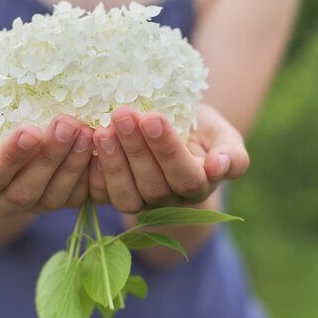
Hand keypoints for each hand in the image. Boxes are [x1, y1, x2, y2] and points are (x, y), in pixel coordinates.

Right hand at [0, 104, 94, 215]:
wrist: (4, 137)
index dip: (11, 157)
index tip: (30, 130)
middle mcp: (4, 201)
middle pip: (26, 190)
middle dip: (49, 158)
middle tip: (68, 124)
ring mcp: (36, 204)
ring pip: (55, 195)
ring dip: (74, 165)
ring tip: (89, 132)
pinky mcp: (62, 201)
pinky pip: (78, 197)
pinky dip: (91, 175)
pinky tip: (103, 149)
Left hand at [89, 104, 248, 211]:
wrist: (176, 134)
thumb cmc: (201, 132)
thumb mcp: (223, 136)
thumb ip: (232, 154)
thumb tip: (219, 167)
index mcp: (199, 187)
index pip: (184, 175)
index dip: (167, 149)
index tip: (152, 117)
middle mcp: (169, 201)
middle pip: (152, 184)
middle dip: (135, 148)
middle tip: (122, 114)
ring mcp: (141, 203)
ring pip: (126, 194)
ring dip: (112, 161)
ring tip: (102, 129)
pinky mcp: (115, 197)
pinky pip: (102, 195)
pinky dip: (93, 173)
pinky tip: (86, 145)